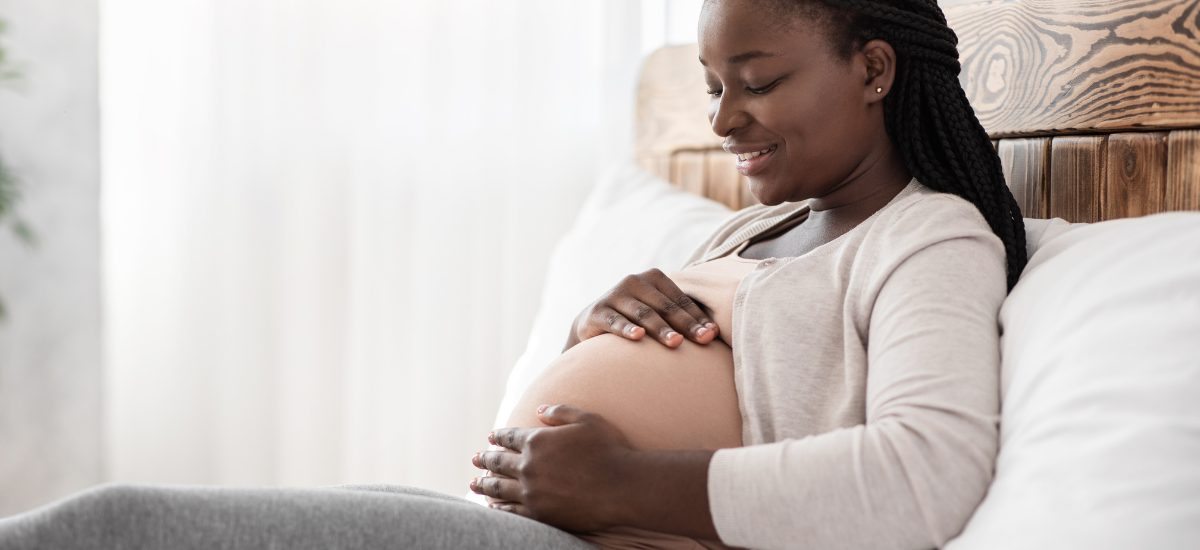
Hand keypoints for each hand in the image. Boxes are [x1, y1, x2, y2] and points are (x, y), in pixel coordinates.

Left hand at [470, 405, 719, 537]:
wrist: (622, 487)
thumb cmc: (609, 450)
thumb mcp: (587, 420)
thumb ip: (560, 413)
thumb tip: (538, 410)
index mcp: (537, 441)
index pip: (510, 437)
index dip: (499, 436)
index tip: (491, 437)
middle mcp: (529, 466)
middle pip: (499, 462)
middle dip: (485, 459)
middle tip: (475, 459)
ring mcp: (531, 491)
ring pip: (500, 487)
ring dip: (484, 484)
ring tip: (474, 483)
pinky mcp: (538, 513)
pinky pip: (511, 510)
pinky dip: (499, 506)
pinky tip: (493, 505)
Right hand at [565, 269, 716, 350]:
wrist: (592, 322)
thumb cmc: (635, 319)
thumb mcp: (656, 311)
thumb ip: (679, 316)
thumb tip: (714, 333)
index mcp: (653, 277)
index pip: (680, 300)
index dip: (698, 317)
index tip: (713, 335)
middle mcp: (634, 281)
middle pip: (664, 306)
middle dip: (685, 325)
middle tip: (703, 340)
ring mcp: (614, 295)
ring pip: (643, 314)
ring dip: (660, 329)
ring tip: (676, 342)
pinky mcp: (597, 311)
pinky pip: (615, 321)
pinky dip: (626, 329)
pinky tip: (638, 338)